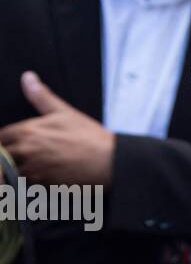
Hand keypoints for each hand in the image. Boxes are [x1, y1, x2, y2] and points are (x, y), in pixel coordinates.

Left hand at [0, 72, 115, 183]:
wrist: (108, 161)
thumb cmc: (88, 136)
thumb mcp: (65, 112)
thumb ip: (41, 96)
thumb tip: (27, 77)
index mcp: (28, 131)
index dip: (4, 140)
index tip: (12, 143)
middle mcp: (26, 150)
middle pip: (1, 157)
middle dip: (7, 157)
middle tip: (26, 156)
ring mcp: (32, 169)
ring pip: (9, 173)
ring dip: (16, 171)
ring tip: (33, 168)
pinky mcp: (39, 185)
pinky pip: (22, 186)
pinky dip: (27, 184)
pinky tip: (41, 178)